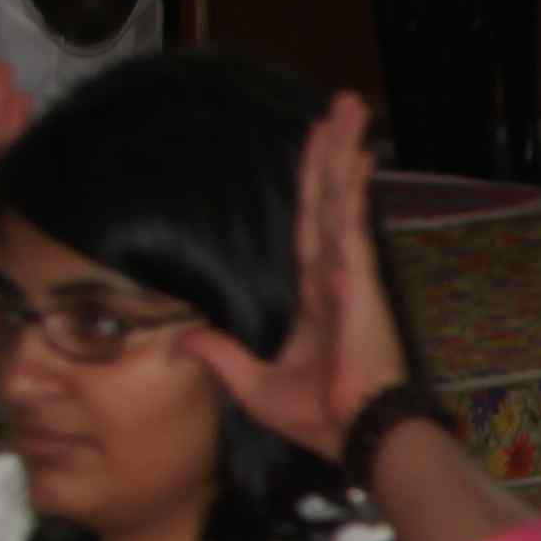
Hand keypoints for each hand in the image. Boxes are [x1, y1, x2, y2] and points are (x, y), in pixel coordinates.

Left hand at [181, 95, 416, 461]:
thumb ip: (220, 355)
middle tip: (340, 107)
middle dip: (332, 152)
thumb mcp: (251, 383)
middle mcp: (336, 275)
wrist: (353, 432)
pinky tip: (355, 153)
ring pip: (339, 197)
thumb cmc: (316, 415)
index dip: (311, 188)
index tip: (317, 150)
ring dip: (343, 151)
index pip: (309, 228)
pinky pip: (349, 220)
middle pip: (327, 199)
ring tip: (348, 107)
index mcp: (316, 298)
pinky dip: (350, 186)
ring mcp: (349, 272)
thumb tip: (182, 338)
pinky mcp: (357, 277)